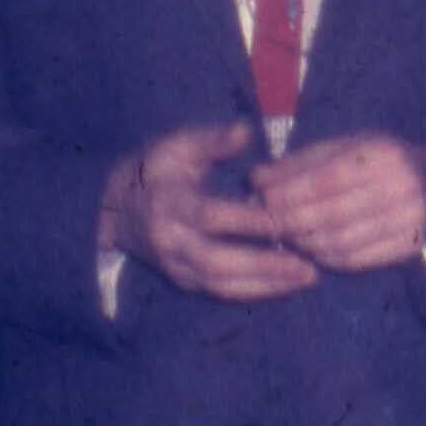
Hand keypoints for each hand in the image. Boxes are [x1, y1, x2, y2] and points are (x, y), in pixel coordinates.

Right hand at [99, 120, 319, 300]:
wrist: (118, 209)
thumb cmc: (157, 170)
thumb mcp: (178, 146)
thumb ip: (213, 140)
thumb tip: (246, 132)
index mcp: (168, 204)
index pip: (210, 217)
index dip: (247, 221)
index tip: (285, 220)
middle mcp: (170, 241)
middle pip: (217, 262)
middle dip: (264, 266)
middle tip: (307, 267)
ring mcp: (176, 265)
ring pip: (221, 285)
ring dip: (266, 285)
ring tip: (306, 277)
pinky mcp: (184, 281)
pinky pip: (221, 292)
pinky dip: (255, 291)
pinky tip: (287, 285)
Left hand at [253, 133, 425, 271]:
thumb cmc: (372, 161)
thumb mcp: (339, 150)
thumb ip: (297, 164)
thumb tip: (256, 180)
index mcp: (384, 153)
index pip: (326, 179)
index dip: (290, 193)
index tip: (263, 200)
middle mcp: (404, 186)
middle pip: (332, 214)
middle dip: (292, 222)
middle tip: (269, 225)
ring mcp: (411, 219)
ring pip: (343, 241)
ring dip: (306, 243)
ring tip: (287, 238)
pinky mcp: (410, 246)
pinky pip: (358, 260)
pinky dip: (327, 259)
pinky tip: (312, 251)